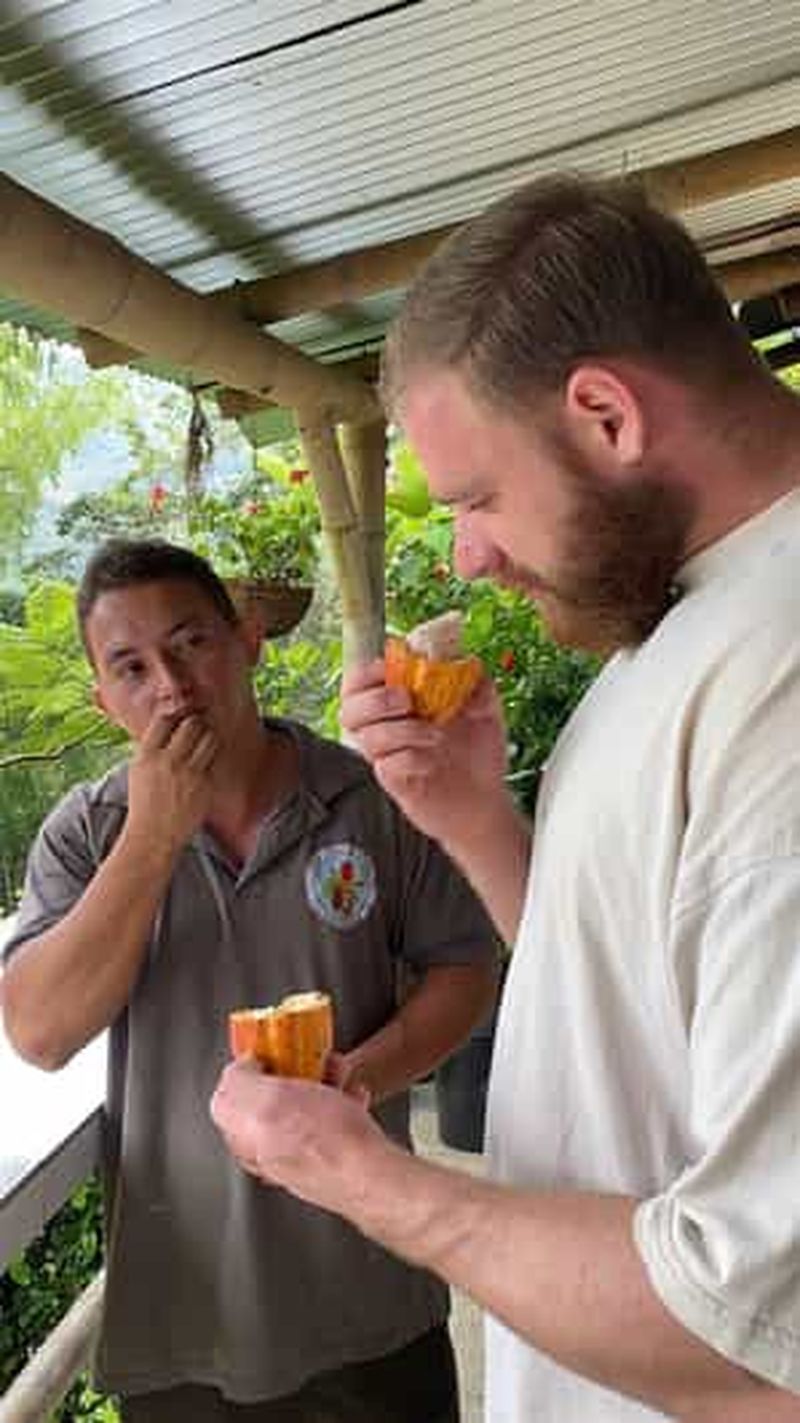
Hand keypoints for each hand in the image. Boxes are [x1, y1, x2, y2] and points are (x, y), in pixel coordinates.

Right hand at [127, 709, 217, 853]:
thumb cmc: (144, 802)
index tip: (179, 719)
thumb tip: (167, 721)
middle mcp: (168, 762)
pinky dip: (210, 759)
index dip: (175, 716)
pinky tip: (204, 765)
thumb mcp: (138, 770)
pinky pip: (214, 760)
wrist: (153, 836)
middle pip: (192, 724)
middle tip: (196, 729)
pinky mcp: (205, 787)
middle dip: (196, 723)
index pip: (165, 719)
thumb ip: (151, 747)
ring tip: (202, 745)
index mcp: (147, 756)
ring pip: (210, 738)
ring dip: (208, 737)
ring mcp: (189, 775)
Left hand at [210, 1059, 390, 1214]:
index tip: (269, 1051)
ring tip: (337, 1070)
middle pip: (274, 1100)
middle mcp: (269, 1156)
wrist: (371, 1175)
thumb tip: (238, 1069)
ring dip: (322, 1080)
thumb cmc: (321, 1144)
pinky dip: (344, 1100)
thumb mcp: (262, 1099)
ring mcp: (303, 1159)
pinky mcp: (332, 1159)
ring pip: (306, 1107)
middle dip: (293, 1070)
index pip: (232, 1099)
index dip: (251, 1069)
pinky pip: (334, 1120)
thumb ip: (237, 1081)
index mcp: (244, 1142)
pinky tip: (352, 1093)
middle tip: (308, 1057)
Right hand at [340, 659, 508, 850]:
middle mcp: (385, 728)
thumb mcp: (488, 709)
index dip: (366, 671)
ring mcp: (387, 756)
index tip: (389, 668)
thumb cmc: (478, 751)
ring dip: (402, 730)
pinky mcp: (394, 782)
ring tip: (436, 735)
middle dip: (375, 700)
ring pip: (367, 738)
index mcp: (398, 702)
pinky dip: (410, 759)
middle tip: (407, 701)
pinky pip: (386, 766)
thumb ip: (479, 683)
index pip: (359, 681)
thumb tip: (467, 666)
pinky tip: (432, 762)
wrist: (486, 799)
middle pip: (349, 709)